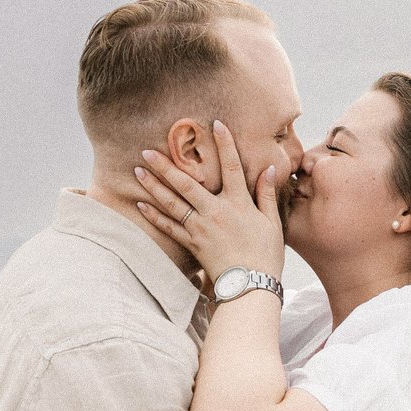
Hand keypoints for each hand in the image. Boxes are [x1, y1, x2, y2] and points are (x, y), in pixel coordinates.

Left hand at [133, 120, 285, 282]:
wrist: (250, 286)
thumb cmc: (265, 255)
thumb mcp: (272, 222)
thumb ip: (267, 194)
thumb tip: (269, 169)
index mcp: (238, 203)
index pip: (231, 166)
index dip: (225, 144)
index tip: (215, 124)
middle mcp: (215, 211)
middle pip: (187, 182)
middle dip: (166, 165)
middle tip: (148, 149)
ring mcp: (200, 227)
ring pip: (172, 202)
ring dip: (154, 185)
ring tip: (138, 170)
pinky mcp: (192, 244)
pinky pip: (169, 227)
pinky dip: (154, 215)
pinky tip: (140, 204)